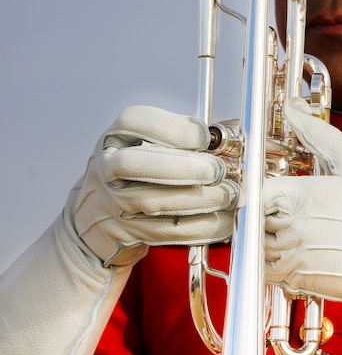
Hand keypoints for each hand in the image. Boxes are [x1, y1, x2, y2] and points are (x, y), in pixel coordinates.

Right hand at [69, 105, 238, 265]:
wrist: (99, 216)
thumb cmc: (138, 172)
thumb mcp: (148, 143)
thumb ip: (182, 139)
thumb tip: (228, 141)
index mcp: (115, 137)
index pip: (134, 121)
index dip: (174, 129)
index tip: (205, 137)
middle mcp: (106, 168)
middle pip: (135, 164)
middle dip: (185, 168)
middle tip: (218, 171)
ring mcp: (111, 203)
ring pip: (154, 203)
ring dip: (200, 200)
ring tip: (230, 195)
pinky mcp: (127, 233)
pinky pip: (167, 232)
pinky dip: (200, 226)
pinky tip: (223, 218)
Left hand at [262, 99, 341, 303]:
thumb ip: (319, 134)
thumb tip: (295, 109)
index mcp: (302, 194)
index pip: (255, 190)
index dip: (260, 191)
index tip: (272, 193)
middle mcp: (292, 225)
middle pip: (251, 216)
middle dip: (263, 213)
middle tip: (283, 212)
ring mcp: (292, 254)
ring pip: (254, 242)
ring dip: (265, 236)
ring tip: (290, 232)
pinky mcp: (296, 277)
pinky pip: (263, 269)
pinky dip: (270, 261)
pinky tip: (293, 251)